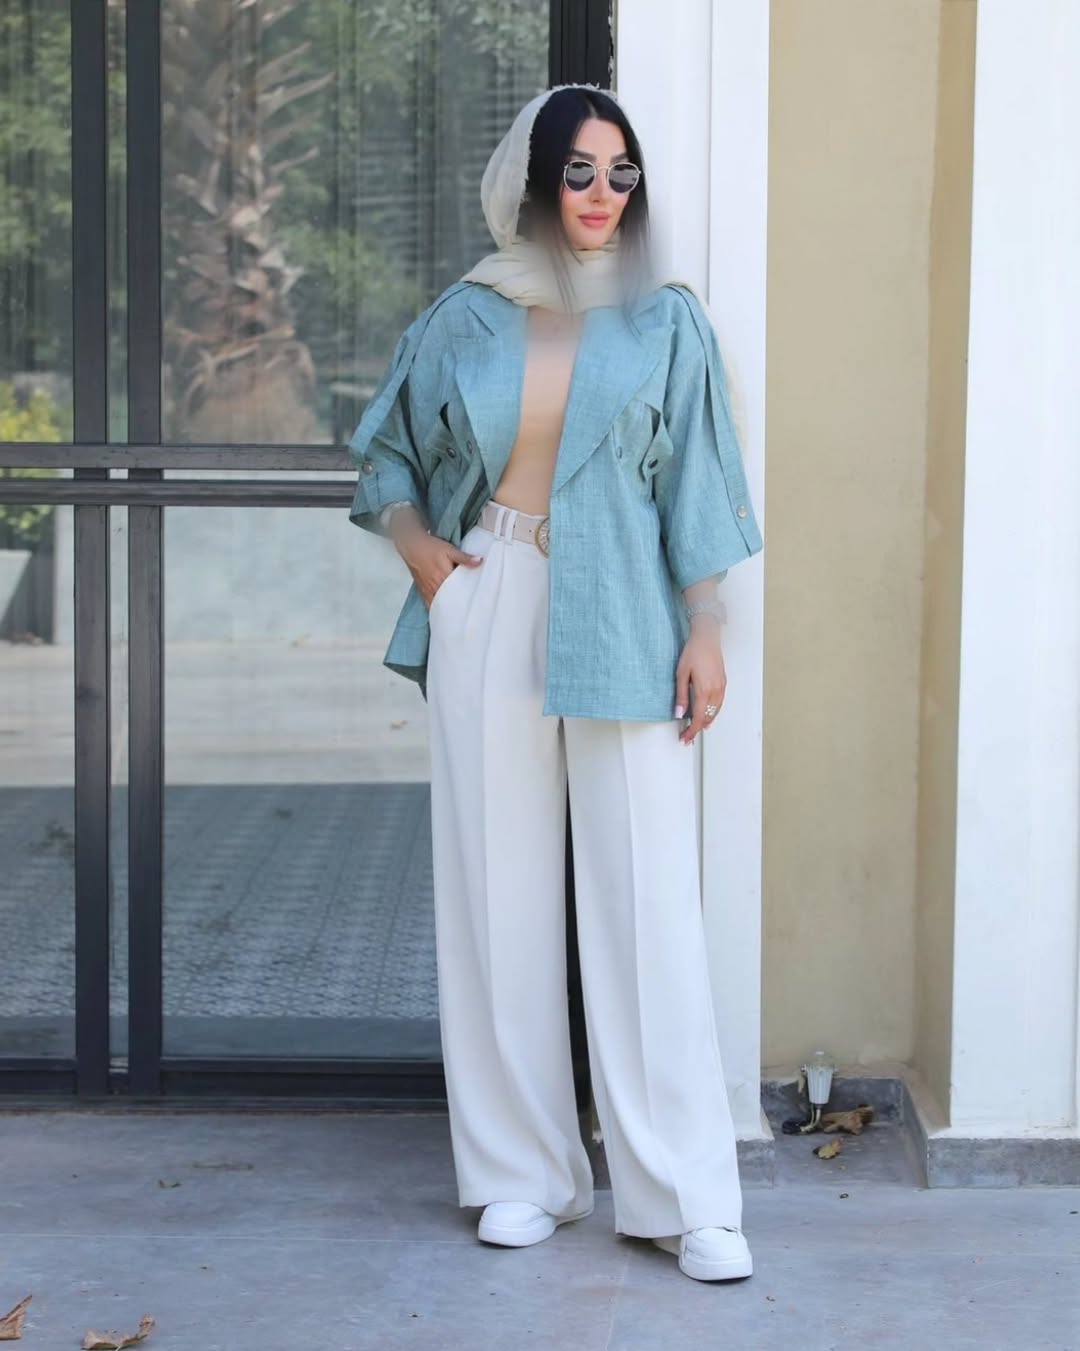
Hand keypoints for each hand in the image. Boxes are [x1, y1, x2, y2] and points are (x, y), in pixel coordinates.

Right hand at [397, 531, 482, 608]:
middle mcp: (435, 587)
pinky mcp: (423, 591)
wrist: (411, 546)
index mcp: (444, 577)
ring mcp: (428, 590)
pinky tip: (443, 614)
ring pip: (440, 605)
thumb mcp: (450, 550)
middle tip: (469, 611)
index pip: (459, 593)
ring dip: (448, 610)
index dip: (467, 598)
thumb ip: (464, 558)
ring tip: (458, 616)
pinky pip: (430, 605)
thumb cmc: (430, 547)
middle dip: (459, 607)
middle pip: (450, 602)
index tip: (476, 604)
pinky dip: (437, 610)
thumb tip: (480, 561)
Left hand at [674, 620, 726, 744]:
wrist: (707, 638)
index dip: (691, 731)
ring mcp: (721, 687)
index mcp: (704, 690)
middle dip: (698, 729)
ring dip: (706, 722)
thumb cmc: (693, 652)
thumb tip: (678, 713)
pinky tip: (708, 715)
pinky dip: (713, 713)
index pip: (698, 718)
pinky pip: (719, 704)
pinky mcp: (723, 683)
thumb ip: (681, 696)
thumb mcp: (681, 674)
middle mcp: (715, 691)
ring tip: (697, 729)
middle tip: (687, 736)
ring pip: (715, 712)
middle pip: (708, 718)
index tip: (685, 737)